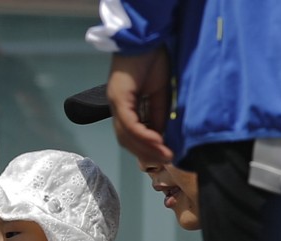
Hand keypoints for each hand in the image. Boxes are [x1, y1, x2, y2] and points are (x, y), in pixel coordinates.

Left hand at [107, 47, 172, 164]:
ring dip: (146, 148)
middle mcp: (116, 107)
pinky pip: (129, 123)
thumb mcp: (160, 94)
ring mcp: (115, 102)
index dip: (146, 149)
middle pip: (126, 140)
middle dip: (146, 153)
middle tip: (166, 161)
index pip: (131, 136)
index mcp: (124, 106)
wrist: (147, 39)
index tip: (164, 157)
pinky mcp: (118, 97)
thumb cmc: (154, 61)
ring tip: (164, 155)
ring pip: (126, 135)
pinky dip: (143, 135)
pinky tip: (157, 142)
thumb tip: (161, 138)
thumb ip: (158, 116)